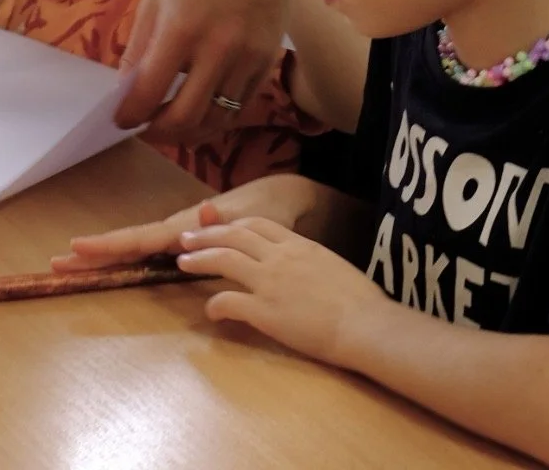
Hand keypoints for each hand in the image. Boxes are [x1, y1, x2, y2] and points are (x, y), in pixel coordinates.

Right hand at [53, 175, 309, 270]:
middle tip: (57, 262)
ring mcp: (178, 237)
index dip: (110, 245)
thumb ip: (224, 222)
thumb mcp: (249, 221)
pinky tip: (110, 265)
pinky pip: (148, 251)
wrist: (281, 203)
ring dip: (104, 255)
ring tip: (72, 264)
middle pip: (127, 243)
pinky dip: (125, 256)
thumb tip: (203, 215)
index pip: (140, 238)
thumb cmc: (264, 213)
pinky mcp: (185, 244)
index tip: (77, 246)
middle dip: (94, 252)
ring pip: (134, 247)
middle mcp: (175, 231)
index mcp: (185, 227)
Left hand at [114, 0, 293, 135]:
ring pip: (214, 122)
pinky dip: (215, 120)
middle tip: (144, 130)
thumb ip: (139, 47)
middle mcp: (216, 50)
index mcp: (181, 29)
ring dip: (188, 134)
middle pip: (183, 118)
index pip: (149, 92)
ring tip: (170, 127)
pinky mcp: (266, 67)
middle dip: (157, 133)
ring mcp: (246, 61)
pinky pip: (238, 110)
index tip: (120, 120)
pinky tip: (200, 114)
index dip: (129, 114)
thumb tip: (125, 91)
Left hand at [177, 215, 382, 368]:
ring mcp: (269, 282)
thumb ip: (310, 260)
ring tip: (183, 262)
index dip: (232, 225)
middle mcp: (278, 256)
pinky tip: (210, 311)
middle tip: (186, 238)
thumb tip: (304, 266)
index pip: (257, 224)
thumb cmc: (360, 300)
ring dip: (200, 260)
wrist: (366, 324)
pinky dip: (215, 304)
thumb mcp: (332, 265)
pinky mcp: (264, 311)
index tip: (218, 227)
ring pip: (224, 260)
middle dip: (206, 235)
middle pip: (232, 236)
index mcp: (297, 244)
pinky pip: (229, 301)